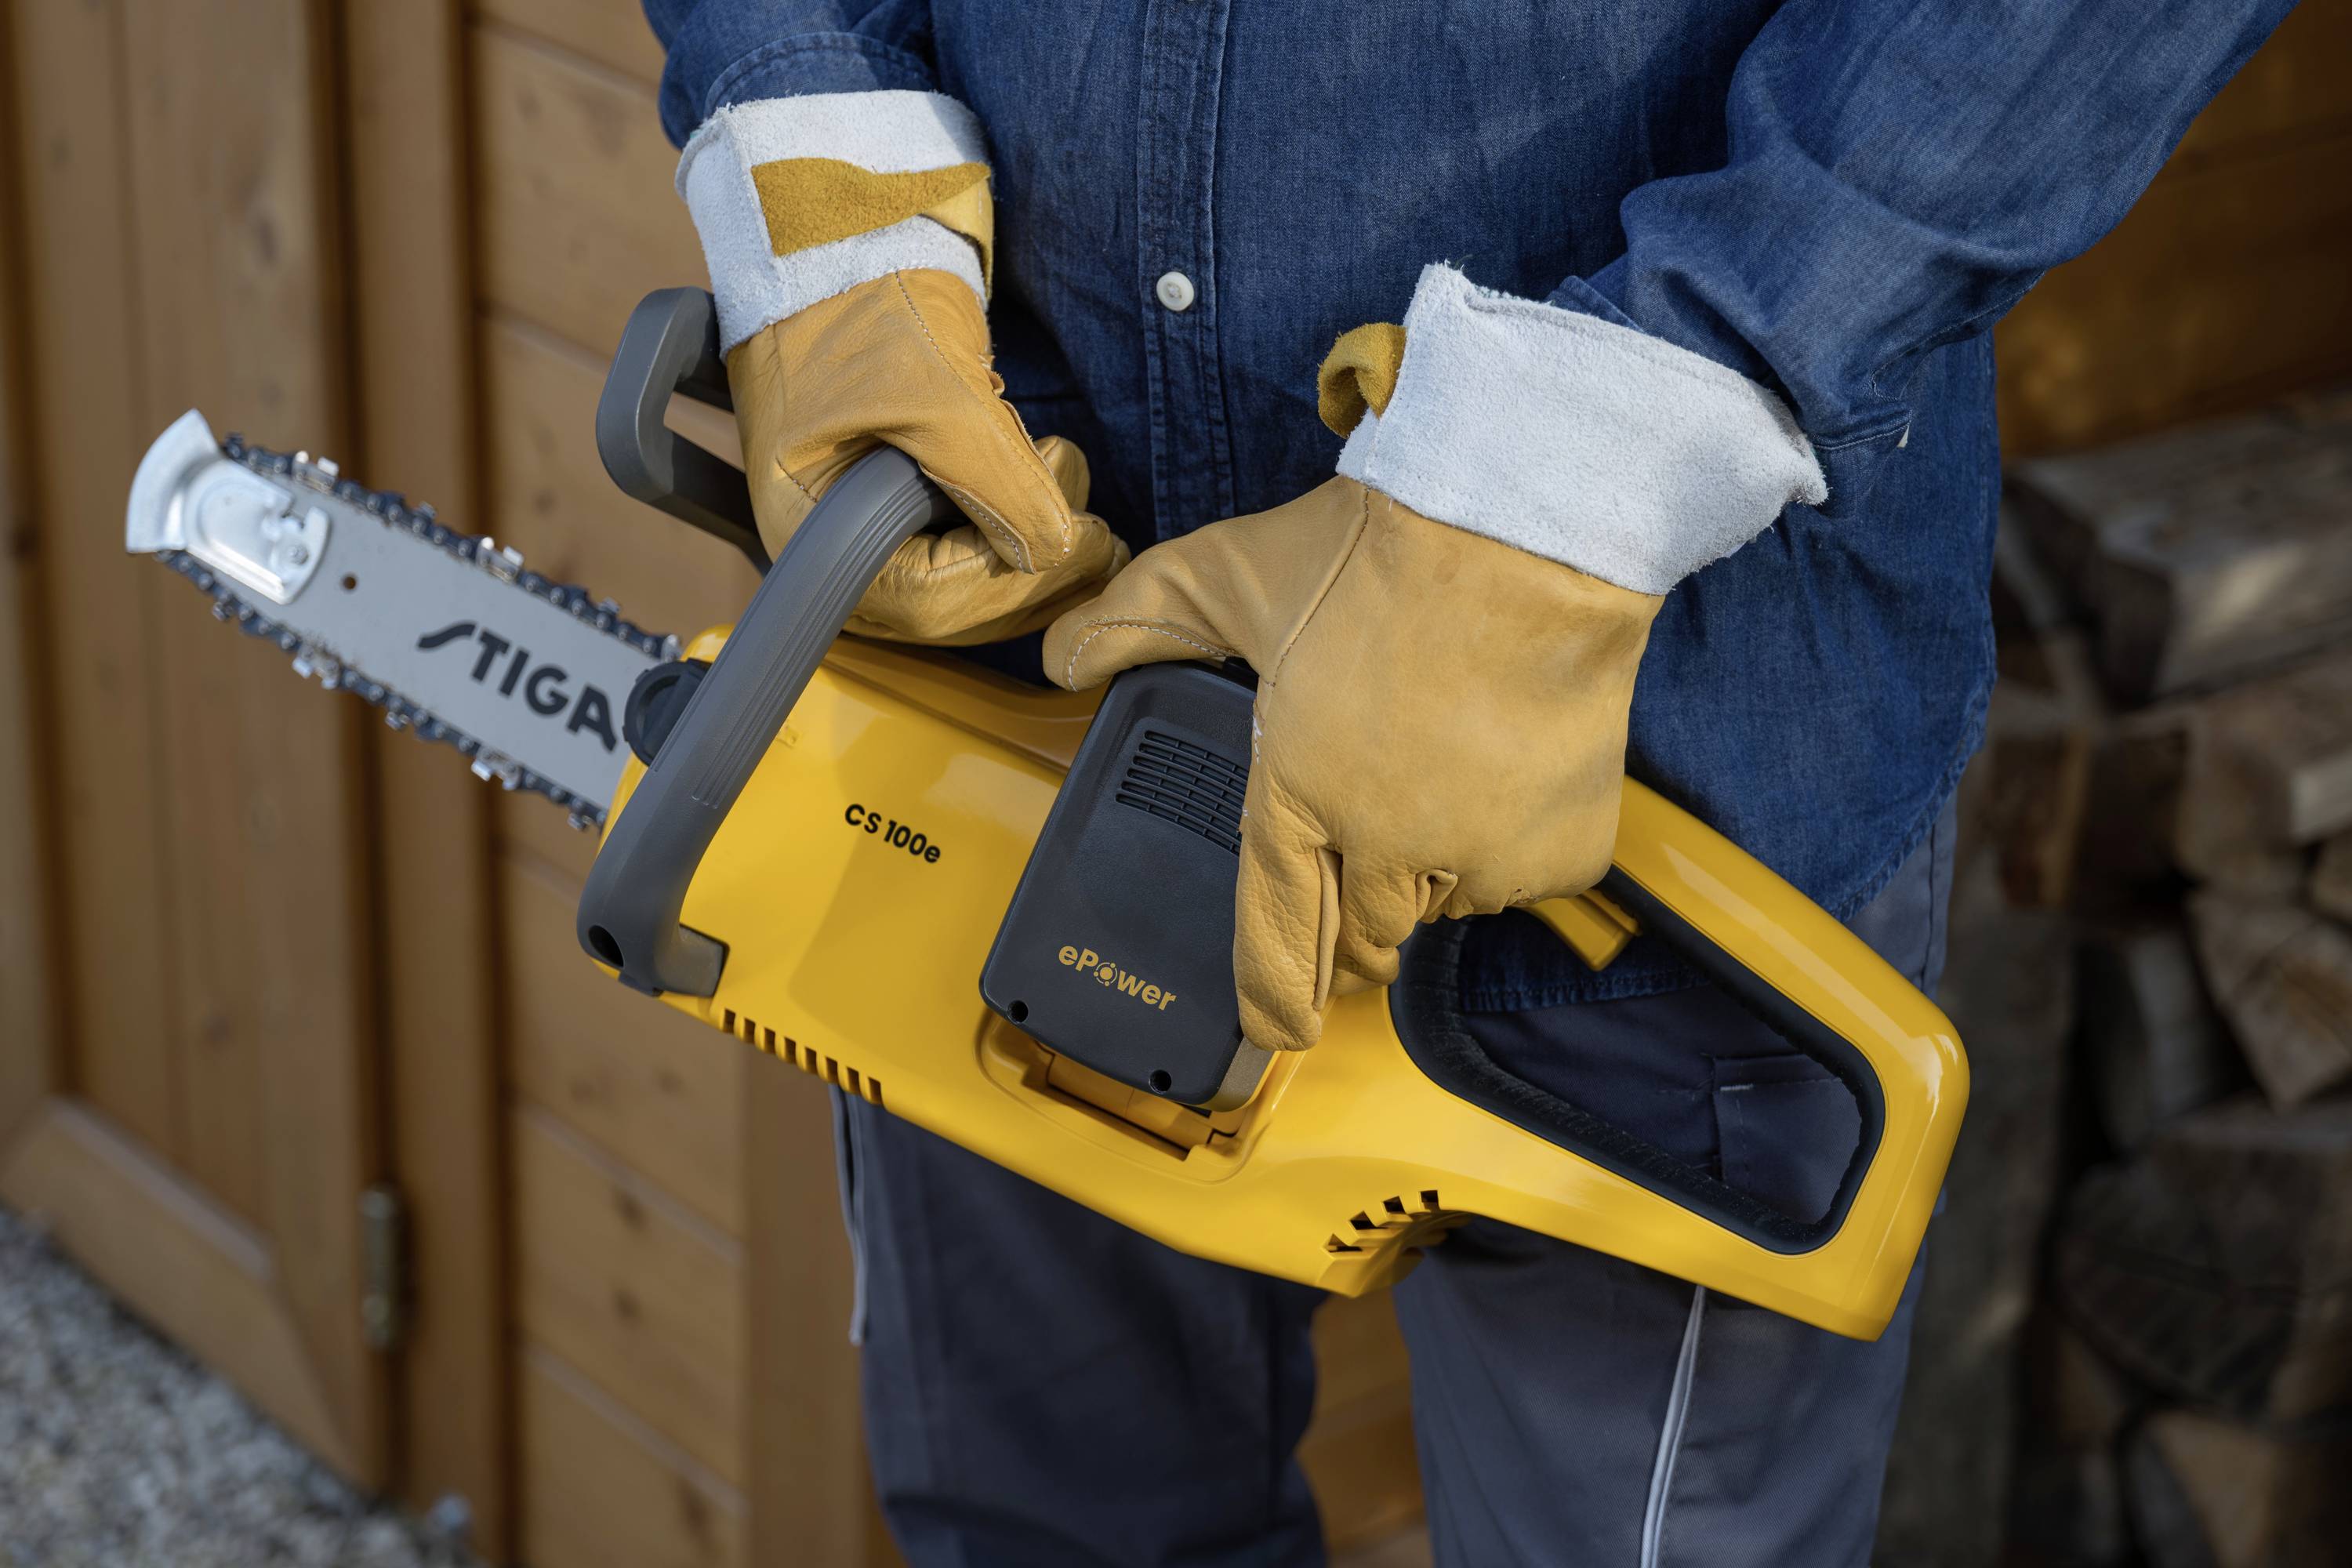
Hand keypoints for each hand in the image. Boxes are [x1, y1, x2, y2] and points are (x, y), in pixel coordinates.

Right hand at [731, 269, 1126, 643]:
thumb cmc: (863, 302)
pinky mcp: (893, 499)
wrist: (844, 233)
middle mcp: (826, 541)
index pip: (924, 601)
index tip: (1081, 541)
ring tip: (1081, 507)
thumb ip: (998, 481)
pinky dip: (1011, 529)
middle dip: (1031, 576)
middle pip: (945, 606)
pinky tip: (1048, 494)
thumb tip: (1060, 549)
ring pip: (958, 583)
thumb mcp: (937, 391)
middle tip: (1102, 538)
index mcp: (806, 528)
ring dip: (1028, 554)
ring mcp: (859, 522)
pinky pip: (958, 547)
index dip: (1012, 585)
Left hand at [1046, 262, 1824, 1049]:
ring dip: (1433, 866)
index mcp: (1297, 799)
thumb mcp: (1231, 575)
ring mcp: (1478, 861)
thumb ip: (1136, 620)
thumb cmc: (1379, 555)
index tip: (1276, 1027)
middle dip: (1358, 903)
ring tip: (1441, 766)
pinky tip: (1503, 766)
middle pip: (1365, 936)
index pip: (1275, 942)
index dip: (1271, 1000)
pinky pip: (1521, 878)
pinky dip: (1512, 843)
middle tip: (1369, 831)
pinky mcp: (1558, 855)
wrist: (1529, 530)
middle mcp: (1384, 850)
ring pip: (1442, 904)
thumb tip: (1058, 656)